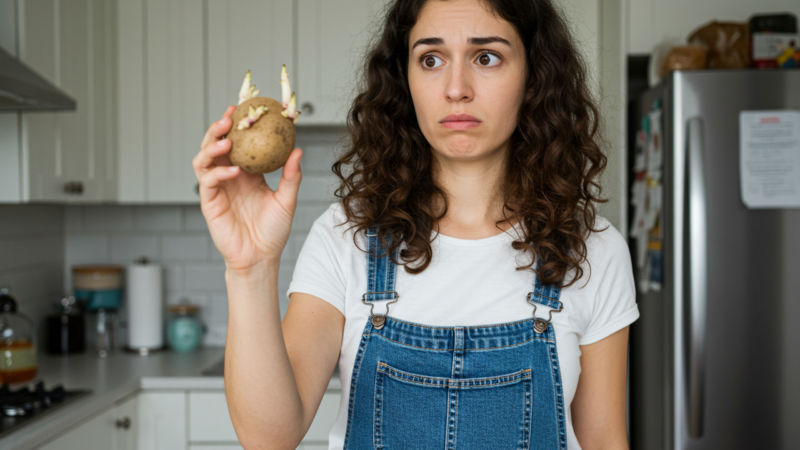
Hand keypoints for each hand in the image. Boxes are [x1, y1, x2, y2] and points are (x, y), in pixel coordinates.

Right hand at [192, 105, 302, 273]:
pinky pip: (208, 182)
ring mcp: (216, 189)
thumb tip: (298, 150)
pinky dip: (218, 174)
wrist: (261, 257)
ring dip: (211, 147)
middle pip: (215, 146)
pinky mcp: (209, 203)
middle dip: (217, 129)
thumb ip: (291, 176)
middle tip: (228, 117)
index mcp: (246, 172)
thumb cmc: (273, 231)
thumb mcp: (287, 200)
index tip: (243, 108)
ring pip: (204, 160)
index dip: (236, 125)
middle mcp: (228, 177)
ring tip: (226, 140)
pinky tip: (233, 171)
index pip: (237, 143)